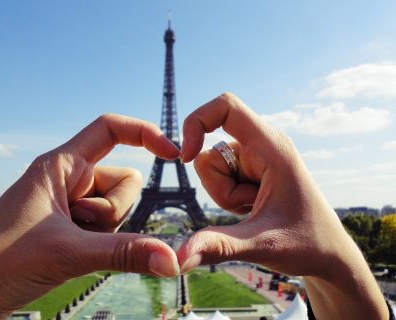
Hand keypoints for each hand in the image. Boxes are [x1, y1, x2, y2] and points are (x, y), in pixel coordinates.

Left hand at [0, 114, 179, 317]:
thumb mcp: (68, 252)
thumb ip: (124, 253)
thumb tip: (172, 261)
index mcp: (63, 165)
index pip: (110, 129)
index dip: (144, 133)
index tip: (172, 154)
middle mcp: (72, 179)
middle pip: (125, 181)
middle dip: (113, 210)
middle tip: (77, 225)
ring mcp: (75, 204)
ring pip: (120, 208)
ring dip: (105, 230)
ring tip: (69, 241)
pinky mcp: (77, 225)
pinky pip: (110, 228)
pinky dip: (101, 243)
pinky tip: (71, 253)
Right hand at [177, 93, 387, 318]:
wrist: (327, 253)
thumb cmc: (306, 243)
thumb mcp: (260, 244)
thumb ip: (218, 246)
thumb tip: (177, 259)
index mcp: (272, 147)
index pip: (227, 107)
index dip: (197, 121)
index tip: (185, 156)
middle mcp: (263, 146)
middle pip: (210, 151)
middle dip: (219, 187)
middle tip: (251, 206)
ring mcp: (255, 158)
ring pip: (212, 168)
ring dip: (225, 194)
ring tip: (255, 208)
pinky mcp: (250, 170)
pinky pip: (220, 178)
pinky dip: (228, 197)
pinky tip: (253, 208)